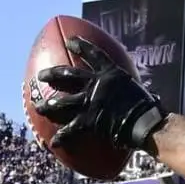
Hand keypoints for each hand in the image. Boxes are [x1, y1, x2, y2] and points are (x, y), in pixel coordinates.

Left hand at [33, 38, 167, 151]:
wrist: (145, 121)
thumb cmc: (146, 106)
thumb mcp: (134, 86)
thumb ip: (122, 84)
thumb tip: (123, 85)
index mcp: (110, 73)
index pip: (94, 54)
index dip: (81, 46)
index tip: (70, 41)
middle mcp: (97, 84)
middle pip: (69, 75)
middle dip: (52, 74)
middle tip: (41, 76)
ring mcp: (91, 101)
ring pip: (63, 102)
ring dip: (48, 105)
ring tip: (38, 107)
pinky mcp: (89, 119)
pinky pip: (72, 128)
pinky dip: (62, 136)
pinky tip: (54, 142)